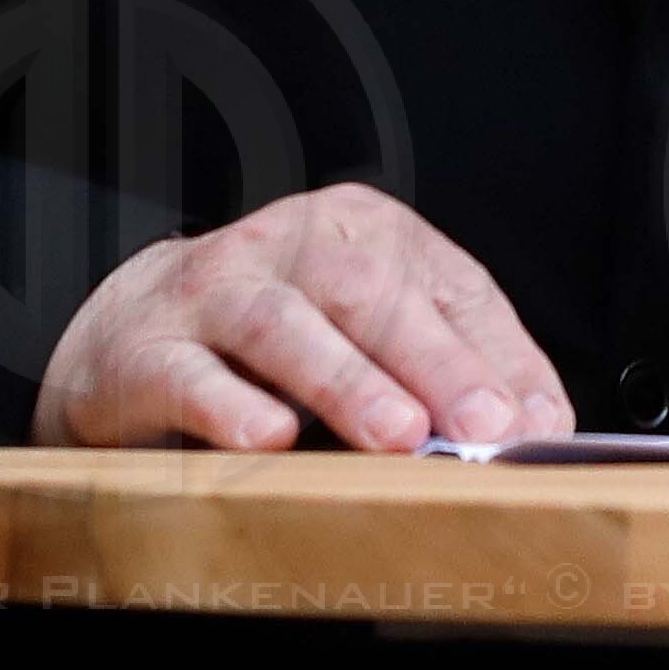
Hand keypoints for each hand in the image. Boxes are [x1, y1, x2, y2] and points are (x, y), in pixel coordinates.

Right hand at [35, 183, 571, 455]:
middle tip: (481, 427)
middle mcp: (288, 245)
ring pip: (285, 325)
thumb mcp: (368, 334)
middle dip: (434, 364)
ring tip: (398, 434)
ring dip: (347, 381)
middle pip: (370, 294)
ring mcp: (213, 291)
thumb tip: (538, 426)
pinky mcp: (148, 351)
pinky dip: (233, 407)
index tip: (532, 421)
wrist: (130, 332)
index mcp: (360, 229)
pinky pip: (193, 376)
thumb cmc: (273, 341)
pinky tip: (270, 439)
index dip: (495, 353)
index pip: (445, 284)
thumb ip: (449, 369)